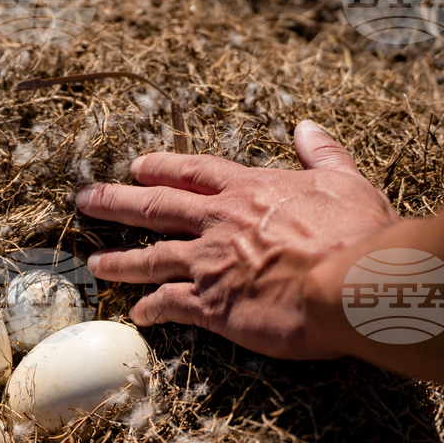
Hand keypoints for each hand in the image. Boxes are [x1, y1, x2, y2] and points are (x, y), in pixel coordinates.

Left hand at [75, 120, 399, 358]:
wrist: (355, 283)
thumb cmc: (358, 234)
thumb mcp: (346, 182)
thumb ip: (323, 154)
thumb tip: (307, 127)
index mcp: (248, 191)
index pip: (193, 172)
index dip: (162, 167)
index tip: (136, 166)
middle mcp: (219, 223)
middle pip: (154, 207)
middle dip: (115, 202)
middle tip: (85, 200)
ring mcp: (209, 263)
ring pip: (150, 257)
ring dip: (120, 260)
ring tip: (95, 263)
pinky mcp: (211, 305)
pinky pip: (169, 305)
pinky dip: (150, 309)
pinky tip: (138, 315)